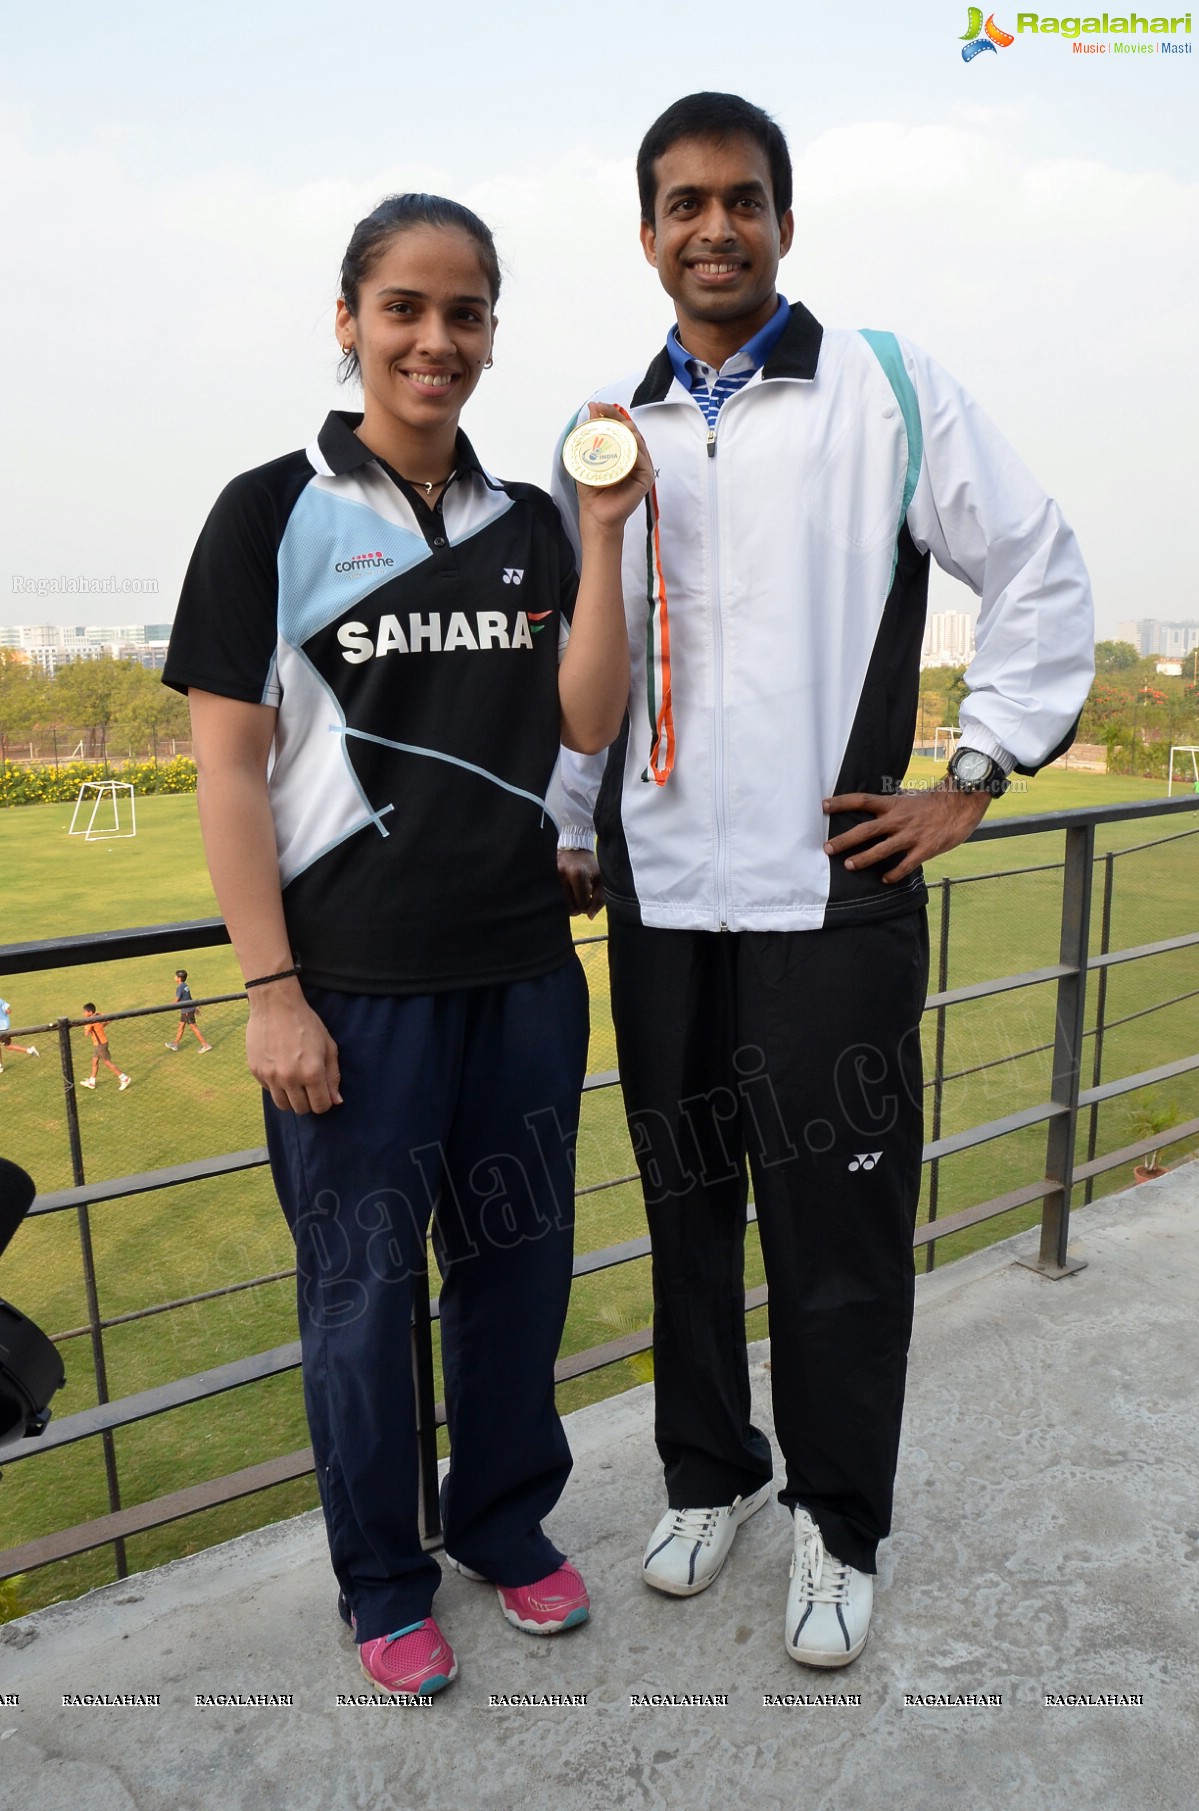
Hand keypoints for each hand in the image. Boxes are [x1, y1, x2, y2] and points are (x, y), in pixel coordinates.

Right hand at [246, 984, 341, 1113]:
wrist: (275, 1005)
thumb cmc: (306, 1023)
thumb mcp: (328, 1046)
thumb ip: (333, 1076)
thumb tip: (336, 1101)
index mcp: (311, 1072)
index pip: (321, 1106)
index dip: (325, 1102)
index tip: (323, 1093)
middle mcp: (290, 1078)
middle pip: (301, 1109)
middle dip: (309, 1102)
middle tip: (309, 1087)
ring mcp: (270, 1076)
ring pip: (282, 1105)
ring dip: (291, 1099)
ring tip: (295, 1083)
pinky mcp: (256, 1071)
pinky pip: (269, 1090)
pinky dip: (276, 1086)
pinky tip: (281, 1069)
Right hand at [557, 848, 603, 917]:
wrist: (574, 848)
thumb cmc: (590, 866)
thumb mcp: (600, 880)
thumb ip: (600, 899)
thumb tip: (590, 916)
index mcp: (577, 874)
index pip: (582, 905)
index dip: (588, 904)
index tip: (590, 895)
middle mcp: (561, 875)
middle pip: (569, 908)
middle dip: (577, 906)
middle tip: (581, 896)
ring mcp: (550, 877)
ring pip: (559, 906)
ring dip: (568, 904)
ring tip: (573, 893)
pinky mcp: (545, 878)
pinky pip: (552, 899)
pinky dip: (559, 899)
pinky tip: (564, 892)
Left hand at [573, 404, 654, 534]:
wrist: (596, 514)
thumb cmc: (593, 489)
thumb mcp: (586, 458)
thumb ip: (587, 435)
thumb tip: (589, 409)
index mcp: (622, 449)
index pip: (620, 426)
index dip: (611, 413)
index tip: (598, 406)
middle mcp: (634, 455)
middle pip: (630, 429)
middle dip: (617, 417)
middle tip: (601, 411)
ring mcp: (641, 466)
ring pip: (638, 441)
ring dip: (627, 430)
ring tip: (614, 426)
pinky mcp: (645, 478)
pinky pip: (643, 460)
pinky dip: (635, 451)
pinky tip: (626, 445)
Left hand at [822, 783, 991, 883]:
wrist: (963, 803)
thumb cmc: (934, 802)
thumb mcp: (908, 799)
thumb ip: (891, 809)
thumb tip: (872, 815)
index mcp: (893, 804)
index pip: (862, 800)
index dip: (841, 802)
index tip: (823, 806)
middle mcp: (898, 819)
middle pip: (865, 830)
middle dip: (844, 840)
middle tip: (827, 848)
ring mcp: (911, 835)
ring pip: (881, 849)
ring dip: (863, 859)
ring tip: (849, 865)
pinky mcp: (924, 848)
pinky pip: (905, 865)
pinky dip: (893, 873)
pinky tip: (885, 879)